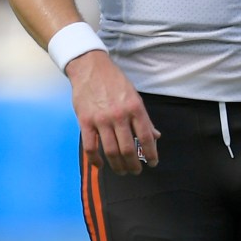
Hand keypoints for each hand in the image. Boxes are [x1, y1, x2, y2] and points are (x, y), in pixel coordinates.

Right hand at [65, 50, 159, 174]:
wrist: (91, 69)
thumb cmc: (116, 82)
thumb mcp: (135, 97)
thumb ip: (144, 118)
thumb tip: (155, 136)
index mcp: (135, 108)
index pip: (146, 136)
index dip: (151, 153)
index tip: (153, 162)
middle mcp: (119, 116)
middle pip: (128, 148)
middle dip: (134, 164)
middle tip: (136, 171)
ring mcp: (101, 120)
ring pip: (110, 150)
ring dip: (117, 165)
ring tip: (122, 171)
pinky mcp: (85, 122)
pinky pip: (90, 147)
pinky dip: (95, 160)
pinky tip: (101, 166)